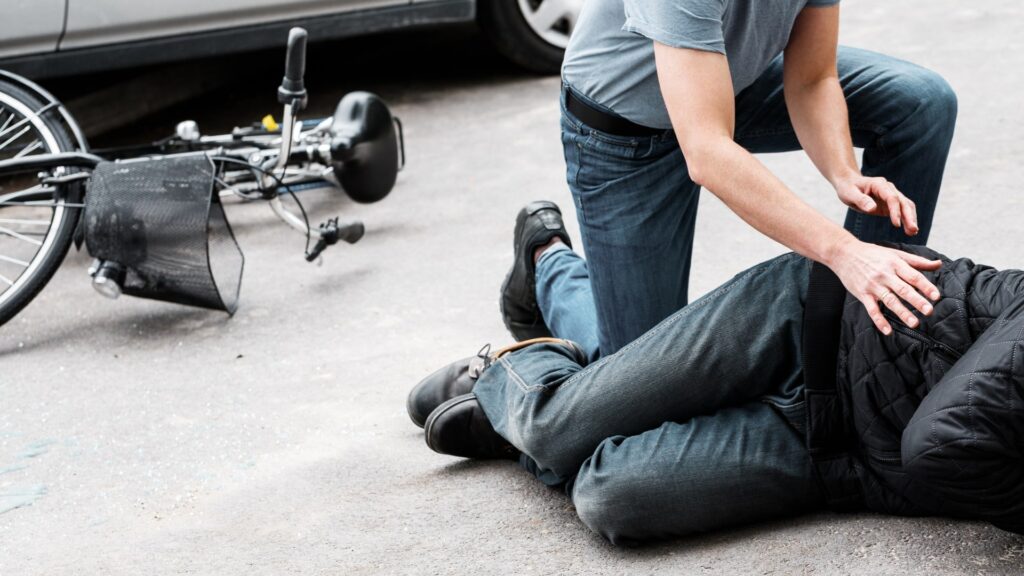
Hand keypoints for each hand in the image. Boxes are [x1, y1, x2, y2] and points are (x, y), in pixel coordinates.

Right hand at [828, 240, 942, 334]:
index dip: (926, 286)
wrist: (844, 253)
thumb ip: (917, 261)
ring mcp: (873, 285)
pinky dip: (879, 320)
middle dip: (916, 301)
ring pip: (889, 301)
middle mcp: (884, 275)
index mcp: (894, 264)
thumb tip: (938, 264)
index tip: (936, 296)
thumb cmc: (872, 253)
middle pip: (903, 289)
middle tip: (929, 311)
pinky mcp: (862, 294)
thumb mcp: (895, 254)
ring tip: (914, 323)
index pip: (913, 276)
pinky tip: (888, 330)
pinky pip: (872, 309)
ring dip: (902, 312)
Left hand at [834, 175, 919, 236]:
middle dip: (909, 216)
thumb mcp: (849, 194)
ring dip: (911, 219)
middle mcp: (888, 189)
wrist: (849, 183)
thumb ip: (861, 200)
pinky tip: (910, 230)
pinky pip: (902, 211)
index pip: (891, 198)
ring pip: (906, 206)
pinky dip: (907, 220)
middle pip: (903, 202)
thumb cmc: (848, 188)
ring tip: (913, 232)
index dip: (895, 211)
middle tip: (913, 230)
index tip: (896, 224)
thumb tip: (872, 208)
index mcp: (879, 185)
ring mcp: (891, 195)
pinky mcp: (890, 204)